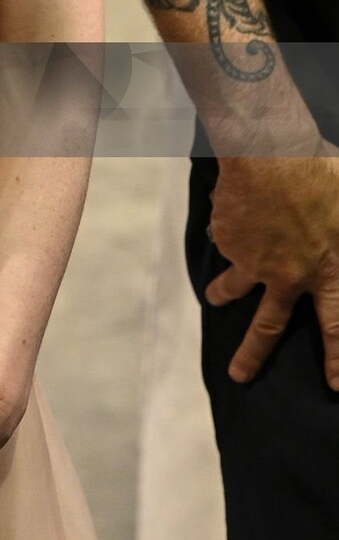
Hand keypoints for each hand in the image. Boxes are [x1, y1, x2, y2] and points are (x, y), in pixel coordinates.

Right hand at [206, 150, 338, 388]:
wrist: (270, 154)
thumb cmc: (321, 174)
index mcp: (329, 270)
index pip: (336, 326)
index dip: (337, 358)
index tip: (335, 385)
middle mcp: (289, 275)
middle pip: (268, 326)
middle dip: (252, 354)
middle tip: (238, 375)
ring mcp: (254, 260)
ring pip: (233, 288)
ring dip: (222, 295)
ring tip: (214, 298)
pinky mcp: (230, 241)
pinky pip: (226, 242)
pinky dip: (227, 232)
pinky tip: (229, 213)